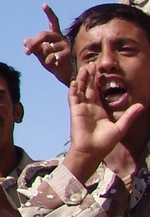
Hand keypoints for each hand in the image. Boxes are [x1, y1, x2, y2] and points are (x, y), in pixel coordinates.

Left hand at [23, 5, 71, 85]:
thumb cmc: (54, 65)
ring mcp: (66, 45)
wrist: (67, 76)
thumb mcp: (42, 56)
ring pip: (46, 48)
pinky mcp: (68, 54)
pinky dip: (49, 62)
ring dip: (43, 58)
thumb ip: (35, 48)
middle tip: (26, 52)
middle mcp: (61, 38)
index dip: (49, 13)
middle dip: (33, 43)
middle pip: (44, 35)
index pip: (53, 22)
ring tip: (49, 63)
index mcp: (56, 37)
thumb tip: (25, 40)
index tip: (44, 4)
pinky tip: (55, 65)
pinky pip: (52, 57)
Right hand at [63, 62, 145, 183]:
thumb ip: (130, 116)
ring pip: (81, 90)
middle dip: (91, 76)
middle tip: (93, 64)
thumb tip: (142, 105)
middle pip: (89, 88)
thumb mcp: (121, 128)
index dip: (99, 81)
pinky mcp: (75, 111)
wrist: (91, 151)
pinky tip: (76, 81)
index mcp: (99, 110)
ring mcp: (82, 108)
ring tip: (85, 68)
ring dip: (82, 79)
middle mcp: (90, 107)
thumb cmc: (105, 143)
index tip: (102, 72)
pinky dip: (74, 89)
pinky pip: (74, 97)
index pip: (98, 92)